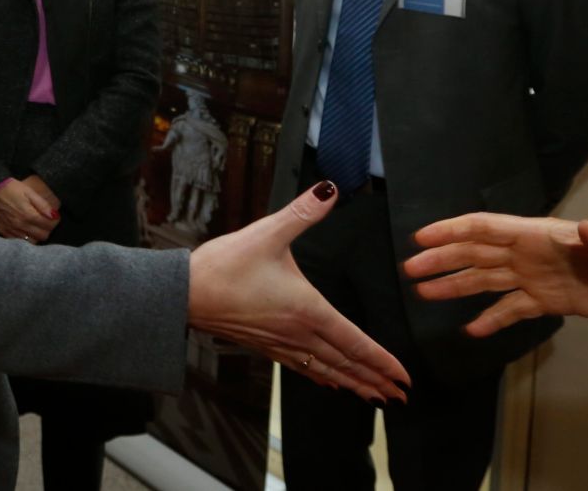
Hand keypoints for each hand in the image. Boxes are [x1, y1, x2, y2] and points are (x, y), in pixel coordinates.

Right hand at [0, 177, 59, 242]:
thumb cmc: (10, 188)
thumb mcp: (28, 191)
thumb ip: (42, 204)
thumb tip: (54, 215)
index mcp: (28, 215)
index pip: (49, 226)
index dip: (55, 221)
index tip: (54, 216)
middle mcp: (21, 226)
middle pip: (43, 236)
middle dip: (48, 229)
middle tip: (46, 221)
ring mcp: (12, 231)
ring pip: (32, 242)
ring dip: (37, 235)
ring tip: (36, 226)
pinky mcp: (4, 233)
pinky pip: (20, 242)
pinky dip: (26, 238)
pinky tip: (26, 230)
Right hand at [187, 181, 409, 402]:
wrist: (184, 293)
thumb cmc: (224, 267)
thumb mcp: (268, 233)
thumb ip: (302, 212)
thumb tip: (329, 189)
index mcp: (307, 309)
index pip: (355, 341)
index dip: (381, 360)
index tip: (403, 378)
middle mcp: (298, 333)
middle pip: (344, 362)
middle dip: (375, 380)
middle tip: (400, 397)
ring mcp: (280, 343)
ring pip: (325, 370)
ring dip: (352, 384)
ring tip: (374, 397)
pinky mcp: (263, 345)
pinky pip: (301, 368)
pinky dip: (321, 378)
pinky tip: (327, 382)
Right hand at [405, 213, 587, 336]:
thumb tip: (586, 230)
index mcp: (540, 234)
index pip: (486, 228)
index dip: (452, 231)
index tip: (421, 238)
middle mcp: (530, 254)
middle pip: (477, 254)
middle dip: (443, 260)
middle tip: (410, 270)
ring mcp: (537, 278)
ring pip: (486, 280)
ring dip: (455, 286)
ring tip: (423, 294)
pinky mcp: (550, 303)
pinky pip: (512, 310)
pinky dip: (491, 319)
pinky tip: (470, 330)